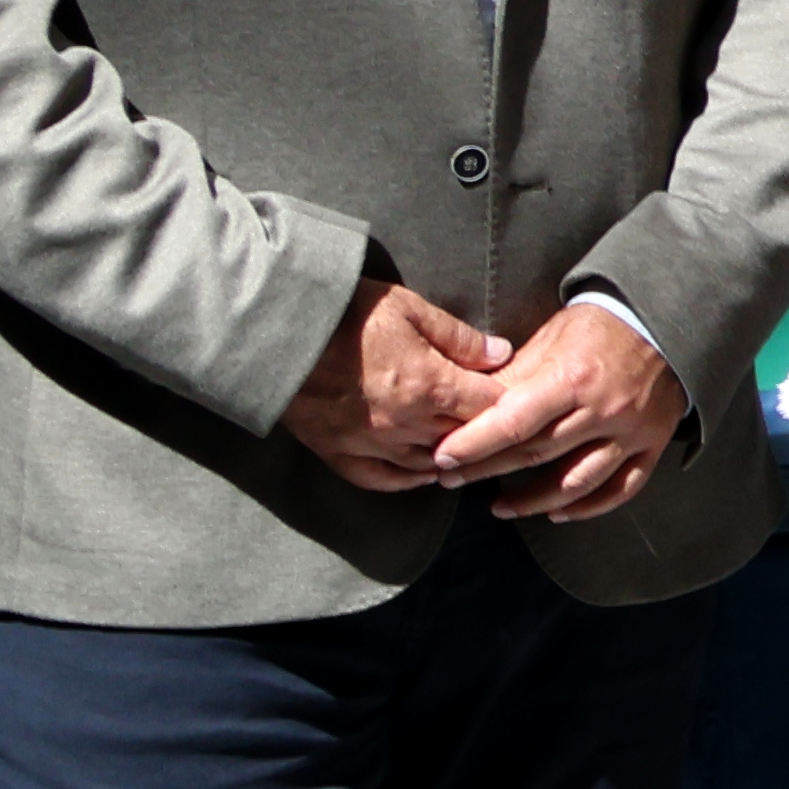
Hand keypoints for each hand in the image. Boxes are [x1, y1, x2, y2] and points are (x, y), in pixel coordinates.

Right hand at [278, 280, 505, 491]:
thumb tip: (501, 354)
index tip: (513, 393)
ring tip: (465, 448)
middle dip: (484, 431)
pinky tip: (422, 473)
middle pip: (464, 439)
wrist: (275, 331)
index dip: (506, 399)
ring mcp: (372, 443)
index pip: (490, 406)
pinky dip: (407, 480)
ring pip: (429, 464)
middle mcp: (406, 423)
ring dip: (450, 458)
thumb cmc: (345, 313)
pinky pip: (382, 480)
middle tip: (495, 423)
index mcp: (431, 385)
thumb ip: (459, 337)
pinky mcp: (339, 453)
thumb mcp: (409, 309)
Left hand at [432, 301, 680, 527]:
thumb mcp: (549, 339)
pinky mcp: (653, 444)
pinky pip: (622, 488)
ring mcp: (632, 432)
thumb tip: (465, 407)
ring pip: (577, 482)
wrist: (665, 322)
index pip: (514, 422)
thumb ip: (511, 377)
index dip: (473, 444)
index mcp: (573, 378)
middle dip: (487, 469)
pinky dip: (589, 507)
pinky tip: (558, 513)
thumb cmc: (598, 327)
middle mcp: (604, 410)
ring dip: (533, 501)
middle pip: (537, 454)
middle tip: (450, 480)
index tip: (442, 458)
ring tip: (498, 508)